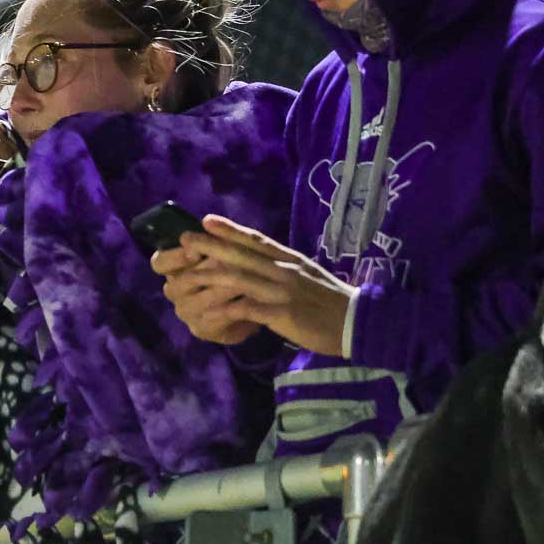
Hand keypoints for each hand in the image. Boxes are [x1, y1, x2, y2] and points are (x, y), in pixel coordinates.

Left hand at [152, 215, 353, 355]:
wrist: (358, 323)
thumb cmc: (331, 302)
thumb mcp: (308, 277)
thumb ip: (284, 269)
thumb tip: (262, 263)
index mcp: (290, 260)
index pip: (257, 240)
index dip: (231, 230)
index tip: (207, 220)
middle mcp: (284, 270)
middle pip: (241, 255)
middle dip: (211, 246)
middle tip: (185, 239)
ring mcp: (283, 291)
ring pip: (240, 278)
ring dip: (210, 276)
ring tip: (186, 276)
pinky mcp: (283, 313)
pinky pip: (248, 310)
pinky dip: (225, 311)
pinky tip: (206, 314)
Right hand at [152, 237, 261, 344]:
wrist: (260, 303)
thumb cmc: (239, 270)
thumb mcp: (230, 251)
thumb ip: (217, 239)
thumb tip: (207, 221)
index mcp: (175, 269)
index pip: (160, 262)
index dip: (174, 257)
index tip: (194, 251)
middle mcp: (175, 291)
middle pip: (177, 283)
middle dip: (205, 274)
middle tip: (230, 266)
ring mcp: (186, 312)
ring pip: (196, 302)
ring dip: (219, 290)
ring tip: (243, 283)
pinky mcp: (201, 330)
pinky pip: (211, 321)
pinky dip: (228, 310)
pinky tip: (246, 303)